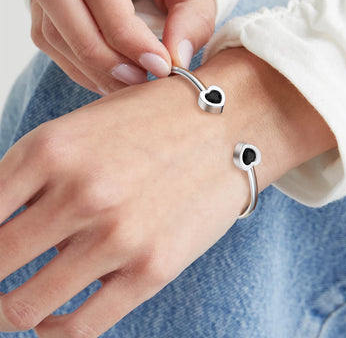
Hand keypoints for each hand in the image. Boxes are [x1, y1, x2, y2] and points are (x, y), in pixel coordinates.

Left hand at [0, 49, 335, 336]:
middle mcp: (79, 192)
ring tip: (19, 302)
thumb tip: (2, 230)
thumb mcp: (85, 130)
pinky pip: (77, 327)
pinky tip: (55, 318)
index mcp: (49, 148)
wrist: (227, 124)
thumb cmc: (153, 123)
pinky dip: (54, 331)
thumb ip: (35, 179)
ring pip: (23, 308)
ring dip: (10, 311)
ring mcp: (116, 234)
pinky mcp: (152, 268)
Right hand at [29, 0, 215, 94]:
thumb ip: (193, 17)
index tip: (158, 66)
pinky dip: (77, 62)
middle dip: (95, 49)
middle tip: (137, 79)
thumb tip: (174, 61)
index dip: (124, 32)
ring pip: (44, 15)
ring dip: (85, 63)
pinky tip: (109, 74)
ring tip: (127, 81)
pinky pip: (46, 31)